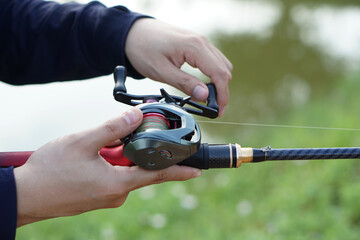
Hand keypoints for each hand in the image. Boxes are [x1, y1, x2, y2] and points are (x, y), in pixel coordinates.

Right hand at [14, 107, 201, 226]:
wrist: (26, 194)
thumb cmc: (50, 171)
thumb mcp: (82, 142)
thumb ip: (111, 129)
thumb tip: (135, 117)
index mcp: (117, 184)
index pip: (157, 175)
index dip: (179, 171)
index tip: (197, 171)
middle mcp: (116, 194)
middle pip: (140, 169)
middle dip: (137, 153)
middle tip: (120, 139)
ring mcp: (107, 197)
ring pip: (125, 171)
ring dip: (119, 157)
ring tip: (95, 149)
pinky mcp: (98, 196)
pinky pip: (114, 177)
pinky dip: (111, 164)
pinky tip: (93, 157)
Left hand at [125, 18, 231, 115]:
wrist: (132, 33)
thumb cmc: (143, 49)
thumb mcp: (161, 71)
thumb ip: (184, 83)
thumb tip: (205, 95)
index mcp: (194, 46)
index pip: (219, 73)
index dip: (222, 95)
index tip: (218, 111)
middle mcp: (201, 41)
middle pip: (224, 69)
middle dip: (221, 91)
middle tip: (212, 109)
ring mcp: (200, 41)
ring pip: (221, 64)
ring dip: (218, 83)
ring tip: (207, 99)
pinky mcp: (196, 44)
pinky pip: (213, 60)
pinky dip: (213, 74)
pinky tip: (203, 85)